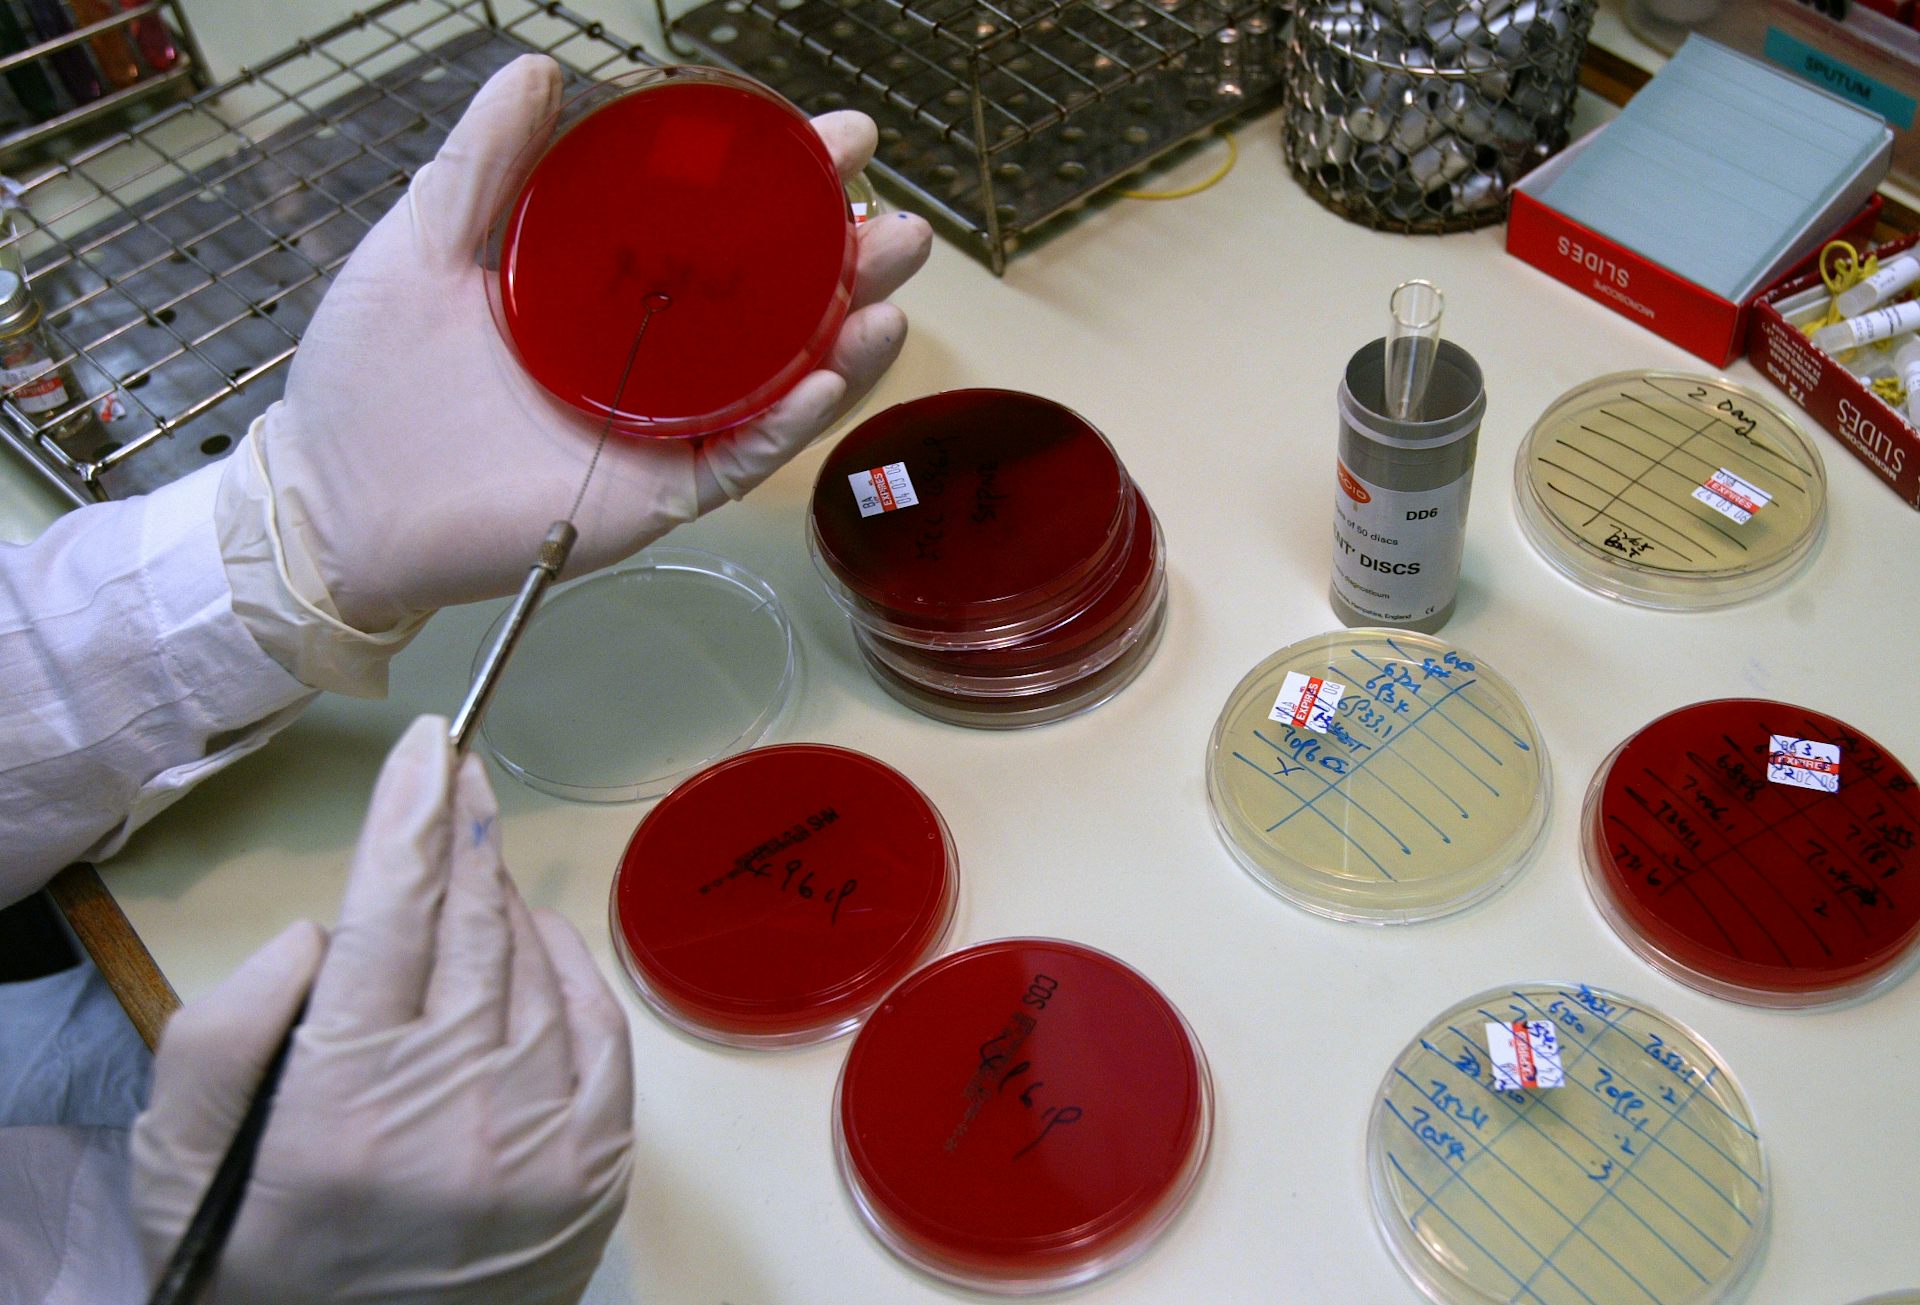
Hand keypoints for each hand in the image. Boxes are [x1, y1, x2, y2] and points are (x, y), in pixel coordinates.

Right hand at [131, 716, 633, 1303]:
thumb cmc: (254, 1265)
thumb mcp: (179, 1162)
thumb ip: (223, 1031)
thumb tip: (324, 927)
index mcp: (347, 1096)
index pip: (393, 912)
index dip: (413, 812)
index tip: (430, 739)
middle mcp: (457, 1108)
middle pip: (472, 923)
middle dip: (461, 833)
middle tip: (456, 774)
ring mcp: (541, 1137)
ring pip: (535, 964)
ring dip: (501, 902)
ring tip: (470, 873)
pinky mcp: (597, 1164)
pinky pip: (600, 1023)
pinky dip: (567, 966)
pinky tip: (533, 943)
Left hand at [237, 53, 930, 632]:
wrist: (330, 496)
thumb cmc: (369, 377)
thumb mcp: (424, 241)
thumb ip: (484, 162)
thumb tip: (542, 73)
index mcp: (609, 290)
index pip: (716, 231)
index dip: (782, 186)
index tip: (832, 140)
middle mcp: (650, 358)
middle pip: (772, 307)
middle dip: (846, 261)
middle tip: (895, 221)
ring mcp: (657, 427)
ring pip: (775, 384)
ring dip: (842, 339)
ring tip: (888, 293)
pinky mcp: (651, 493)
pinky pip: (735, 457)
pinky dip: (786, 420)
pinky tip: (824, 375)